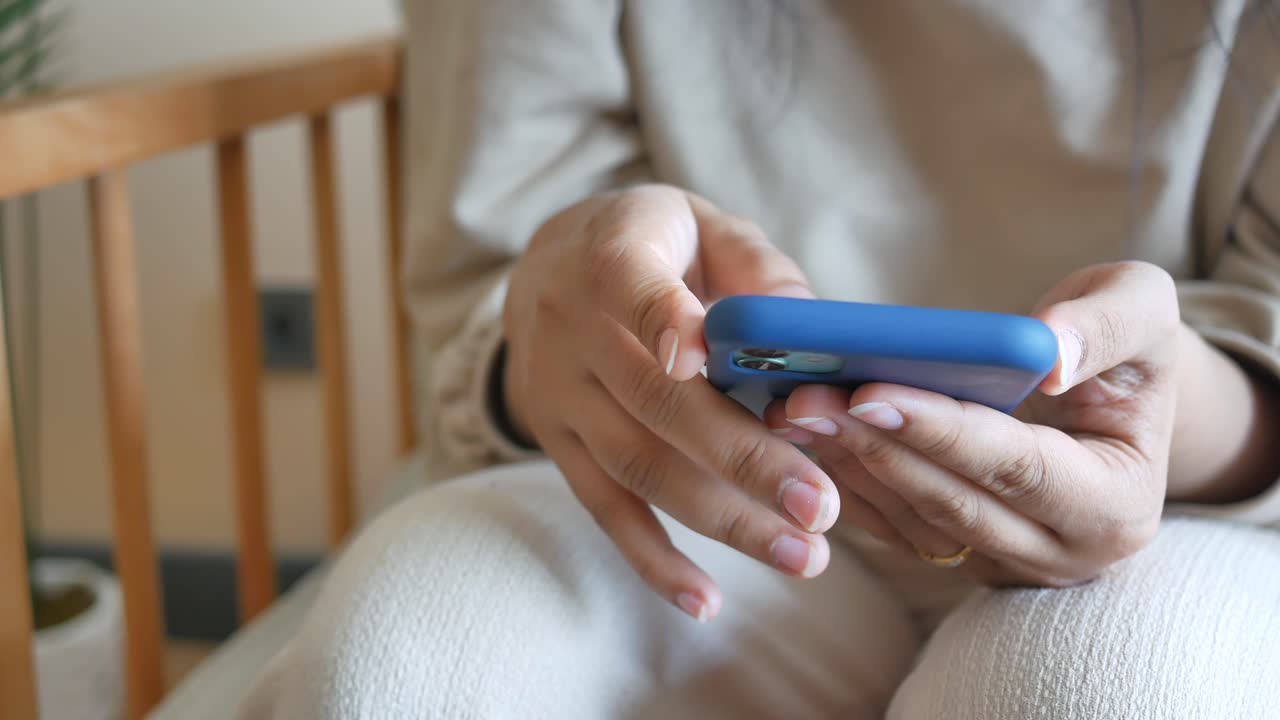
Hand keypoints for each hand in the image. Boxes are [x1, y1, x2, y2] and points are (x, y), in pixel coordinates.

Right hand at [504, 184, 840, 619]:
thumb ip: (755, 266)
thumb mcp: (700, 224)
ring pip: (638, 466)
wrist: (547, 267)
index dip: (667, 321)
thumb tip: (805, 325)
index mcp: (612, 258)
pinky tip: (705, 601)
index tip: (703, 357)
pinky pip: (604, 508)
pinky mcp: (558, 445)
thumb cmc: (652, 245)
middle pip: (656, 402)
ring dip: (721, 519)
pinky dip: (651, 559)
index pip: (636, 290)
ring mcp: (558, 396)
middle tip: (820, 507)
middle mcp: (571, 331)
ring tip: (801, 556)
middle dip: (742, 460)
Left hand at [766, 261, 1180, 586]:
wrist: (1115, 402)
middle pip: (951, 501)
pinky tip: (803, 435)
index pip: (1016, 468)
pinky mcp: (963, 558)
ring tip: (792, 409)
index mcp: (1115, 504)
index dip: (941, 431)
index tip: (869, 392)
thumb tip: (1049, 357)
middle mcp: (1061, 552)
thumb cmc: (1125, 348)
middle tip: (804, 397)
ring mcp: (1006, 565)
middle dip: (874, 446)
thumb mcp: (1142, 311)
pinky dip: (848, 481)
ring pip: (912, 522)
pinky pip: (894, 528)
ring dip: (847, 465)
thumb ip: (1108, 325)